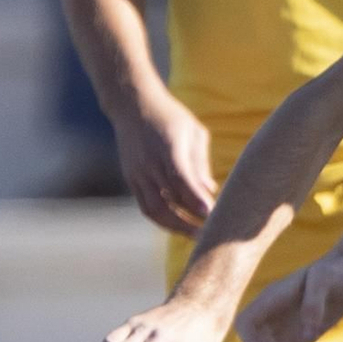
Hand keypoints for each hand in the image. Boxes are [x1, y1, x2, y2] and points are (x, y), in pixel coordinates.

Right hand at [110, 87, 217, 234]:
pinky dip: (162, 219)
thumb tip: (209, 191)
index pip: (181, 179)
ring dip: (174, 226)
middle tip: (208, 234)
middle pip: (166, 201)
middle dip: (187, 222)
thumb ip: (200, 162)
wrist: (132, 106)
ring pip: (153, 210)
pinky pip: (146, 206)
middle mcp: (150, 163)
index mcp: (168, 147)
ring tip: (194, 235)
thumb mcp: (193, 132)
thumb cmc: (171, 117)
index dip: (195, 199)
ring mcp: (138, 173)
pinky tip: (179, 225)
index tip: (211, 214)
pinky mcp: (131, 179)